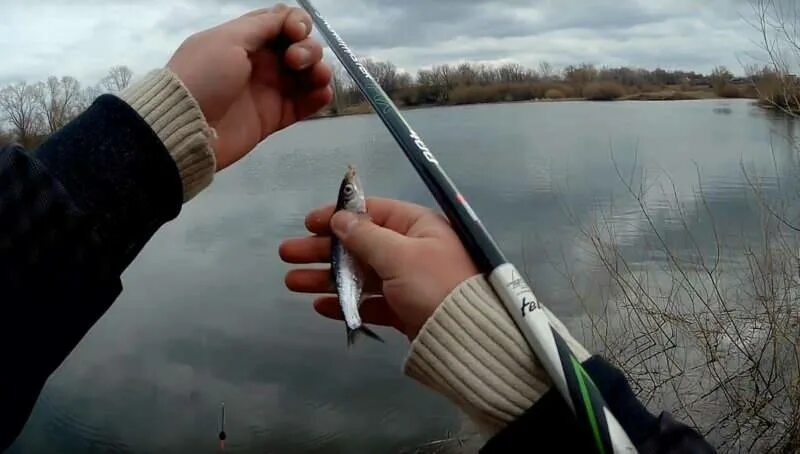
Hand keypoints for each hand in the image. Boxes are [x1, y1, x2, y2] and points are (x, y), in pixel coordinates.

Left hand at [167, 4, 332, 169]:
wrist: (186, 126)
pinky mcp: (275, 117)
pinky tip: (322, 94)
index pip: (282, 22)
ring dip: (319, 71)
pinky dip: (319, 97)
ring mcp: (269, 90)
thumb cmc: (204, 76)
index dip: (297, 23)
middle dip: (308, 49)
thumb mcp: (227, 40)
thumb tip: (288, 16)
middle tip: (294, 62)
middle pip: (301, 46)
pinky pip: (305, 104)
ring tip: (317, 79)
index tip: (295, 33)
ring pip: (307, 75)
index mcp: (246, 39)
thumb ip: (261, 26)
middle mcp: (261, 62)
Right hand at [280, 198, 479, 339]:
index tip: (308, 223)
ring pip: (360, 275)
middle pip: (360, 245)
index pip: (372, 212)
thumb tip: (341, 218)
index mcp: (418, 226)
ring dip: (326, 277)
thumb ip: (366, 236)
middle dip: (323, 249)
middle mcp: (413, 250)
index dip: (339, 216)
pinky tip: (320, 306)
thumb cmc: (435, 285)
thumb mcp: (400, 255)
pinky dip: (346, 303)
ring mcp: (408, 281)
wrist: (468, 339)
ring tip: (292, 282)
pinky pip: (370, 302)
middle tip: (287, 253)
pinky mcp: (405, 310)